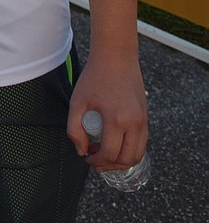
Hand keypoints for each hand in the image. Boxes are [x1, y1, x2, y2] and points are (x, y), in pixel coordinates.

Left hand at [67, 54, 147, 171]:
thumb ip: (74, 129)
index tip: (87, 157)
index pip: (110, 154)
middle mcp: (134, 123)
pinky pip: (142, 143)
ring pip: (138, 154)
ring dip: (122, 161)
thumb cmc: (95, 77)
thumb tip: (82, 150)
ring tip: (106, 155)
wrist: (116, 57)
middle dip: (110, 165)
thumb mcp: (77, 101)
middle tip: (95, 160)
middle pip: (127, 160)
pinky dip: (130, 150)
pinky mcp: (146, 117)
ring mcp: (143, 121)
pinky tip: (116, 145)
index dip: (97, 161)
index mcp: (116, 119)